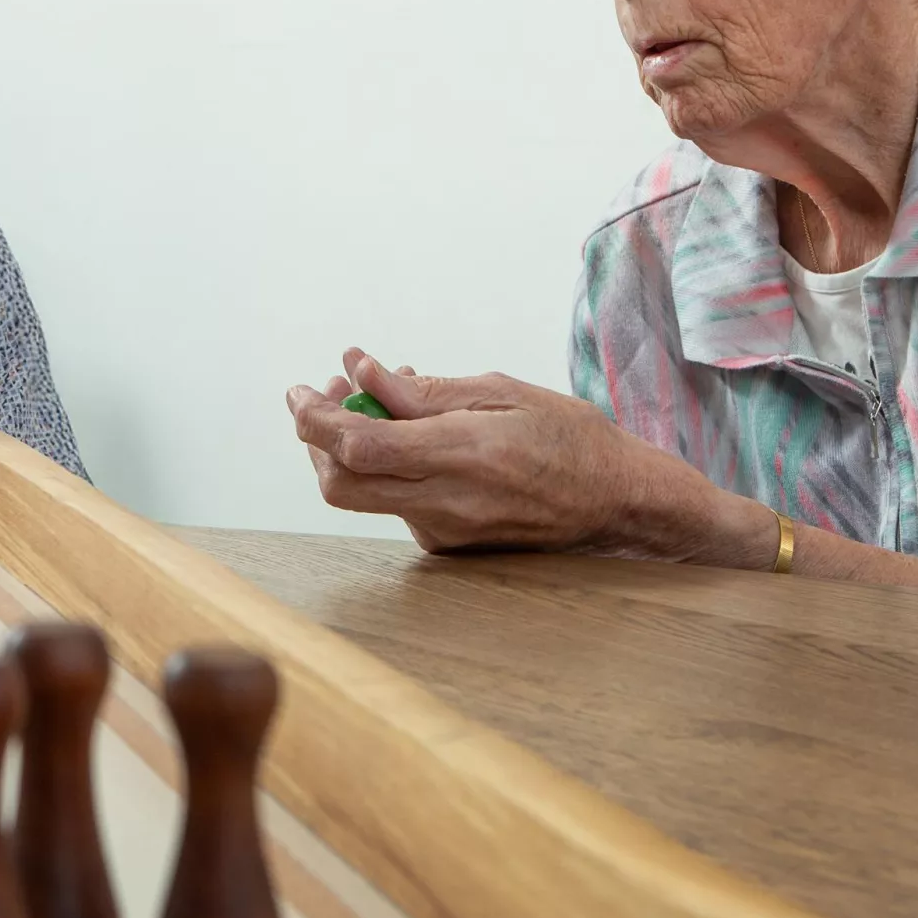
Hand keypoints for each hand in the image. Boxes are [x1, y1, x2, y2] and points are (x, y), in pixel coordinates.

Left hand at [286, 348, 671, 553]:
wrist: (619, 505)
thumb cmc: (570, 437)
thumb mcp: (501, 392)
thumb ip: (423, 389)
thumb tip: (361, 370)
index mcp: (462, 454)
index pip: (358, 444)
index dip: (314, 419)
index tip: (299, 392)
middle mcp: (446, 502)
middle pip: (340, 483)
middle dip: (315, 439)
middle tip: (323, 395)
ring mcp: (444, 531)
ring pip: (364, 494)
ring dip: (350, 448)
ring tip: (374, 400)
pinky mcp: (447, 547)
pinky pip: (395, 504)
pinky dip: (386, 467)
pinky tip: (411, 436)